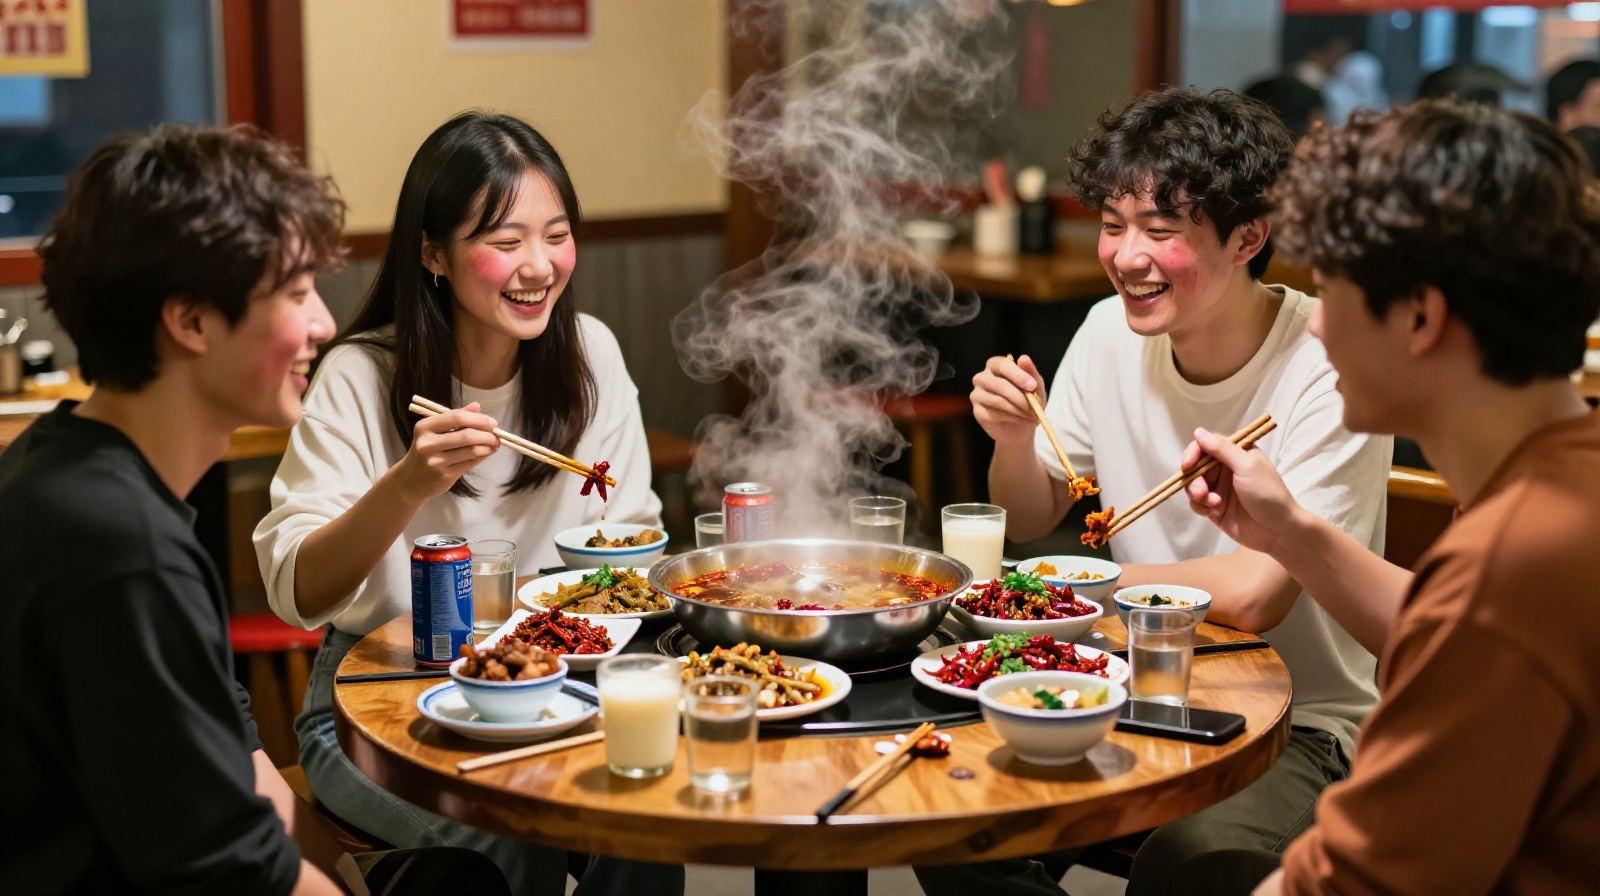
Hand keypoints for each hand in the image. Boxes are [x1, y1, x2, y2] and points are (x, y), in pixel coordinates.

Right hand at [392, 402, 500, 502]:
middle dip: (486, 435)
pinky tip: (486, 453)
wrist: (411, 479)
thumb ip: (455, 417)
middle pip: (466, 436)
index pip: (456, 418)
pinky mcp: (444, 475)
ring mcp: (435, 461)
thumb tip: (477, 406)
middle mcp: (427, 444)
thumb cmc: (427, 450)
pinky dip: (482, 457)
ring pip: (471, 451)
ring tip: (494, 444)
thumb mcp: (435, 431)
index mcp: (424, 427)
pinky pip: (470, 463)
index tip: (492, 422)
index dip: (478, 419)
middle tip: (497, 435)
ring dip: (487, 447)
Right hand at [970, 354, 1046, 446]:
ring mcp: (977, 395)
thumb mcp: (1035, 387)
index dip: (1017, 374)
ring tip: (1032, 415)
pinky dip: (1013, 418)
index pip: (1002, 365)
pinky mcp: (977, 412)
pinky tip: (1023, 420)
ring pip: (998, 401)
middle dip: (1020, 397)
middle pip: (999, 384)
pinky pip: (994, 414)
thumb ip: (1031, 373)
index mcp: (995, 366)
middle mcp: (982, 378)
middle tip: (1034, 407)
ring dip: (1018, 409)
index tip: (1032, 386)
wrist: (1021, 427)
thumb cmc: (1027, 402)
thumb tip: (1023, 358)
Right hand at [1184, 427, 1300, 554]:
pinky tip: (1215, 512)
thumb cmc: (1267, 493)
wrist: (1278, 531)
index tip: (1188, 466)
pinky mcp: (1214, 508)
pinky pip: (1196, 503)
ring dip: (1198, 494)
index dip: (1193, 453)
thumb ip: (1221, 448)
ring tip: (1214, 504)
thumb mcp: (1247, 466)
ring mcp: (1219, 489)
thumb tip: (1198, 431)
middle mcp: (1225, 469)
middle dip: (1194, 479)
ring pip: (1193, 486)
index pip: (1206, 445)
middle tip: (1201, 492)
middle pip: (1195, 466)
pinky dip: (1201, 507)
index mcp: (1236, 454)